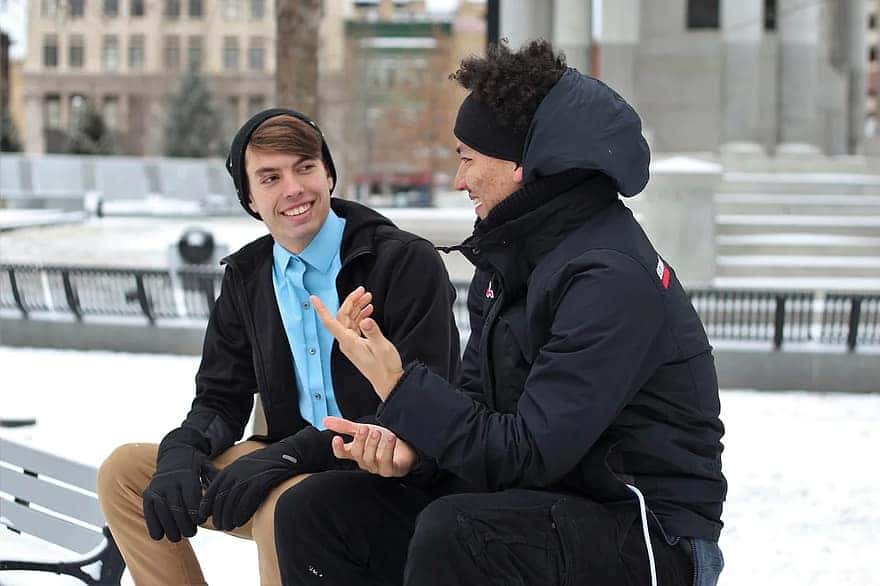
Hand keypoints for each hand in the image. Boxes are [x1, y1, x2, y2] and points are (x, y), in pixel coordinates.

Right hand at [143, 428, 217, 542]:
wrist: (175, 453)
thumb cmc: (197, 466)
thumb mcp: (208, 468)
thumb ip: (216, 482)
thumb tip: (228, 496)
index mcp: (187, 475)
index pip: (192, 499)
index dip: (197, 513)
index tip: (202, 520)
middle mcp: (170, 481)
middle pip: (177, 508)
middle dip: (184, 524)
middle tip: (191, 533)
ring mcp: (157, 487)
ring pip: (163, 512)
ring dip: (170, 528)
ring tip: (178, 537)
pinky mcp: (148, 494)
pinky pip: (149, 512)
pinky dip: (153, 525)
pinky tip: (160, 536)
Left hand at [197, 441, 302, 530]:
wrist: (290, 454)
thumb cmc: (267, 465)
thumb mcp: (246, 467)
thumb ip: (233, 479)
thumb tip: (220, 498)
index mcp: (230, 469)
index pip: (211, 490)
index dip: (206, 506)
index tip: (203, 518)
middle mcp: (236, 472)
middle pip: (221, 499)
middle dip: (218, 514)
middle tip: (220, 526)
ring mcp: (249, 477)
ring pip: (232, 502)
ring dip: (228, 517)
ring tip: (228, 526)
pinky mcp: (261, 482)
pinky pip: (247, 502)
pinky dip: (241, 514)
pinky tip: (240, 522)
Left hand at [312, 288, 402, 400]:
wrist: (389, 381)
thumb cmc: (385, 367)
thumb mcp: (382, 347)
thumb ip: (373, 332)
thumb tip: (366, 319)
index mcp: (348, 342)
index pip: (330, 322)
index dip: (321, 309)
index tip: (313, 298)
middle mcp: (346, 342)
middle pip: (342, 316)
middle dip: (351, 301)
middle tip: (363, 290)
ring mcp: (351, 344)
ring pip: (349, 320)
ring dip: (357, 307)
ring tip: (368, 297)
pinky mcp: (357, 345)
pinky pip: (354, 326)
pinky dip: (360, 315)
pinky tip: (368, 310)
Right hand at [324, 416, 416, 477]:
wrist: (404, 445)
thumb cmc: (381, 440)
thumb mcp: (363, 430)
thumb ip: (345, 426)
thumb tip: (325, 420)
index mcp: (356, 453)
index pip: (342, 454)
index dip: (338, 448)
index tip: (336, 438)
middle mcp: (365, 462)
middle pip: (357, 454)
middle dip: (360, 441)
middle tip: (365, 429)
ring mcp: (378, 468)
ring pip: (370, 459)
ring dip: (373, 445)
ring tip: (377, 432)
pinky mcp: (392, 470)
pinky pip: (387, 464)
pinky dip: (388, 450)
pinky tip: (391, 438)